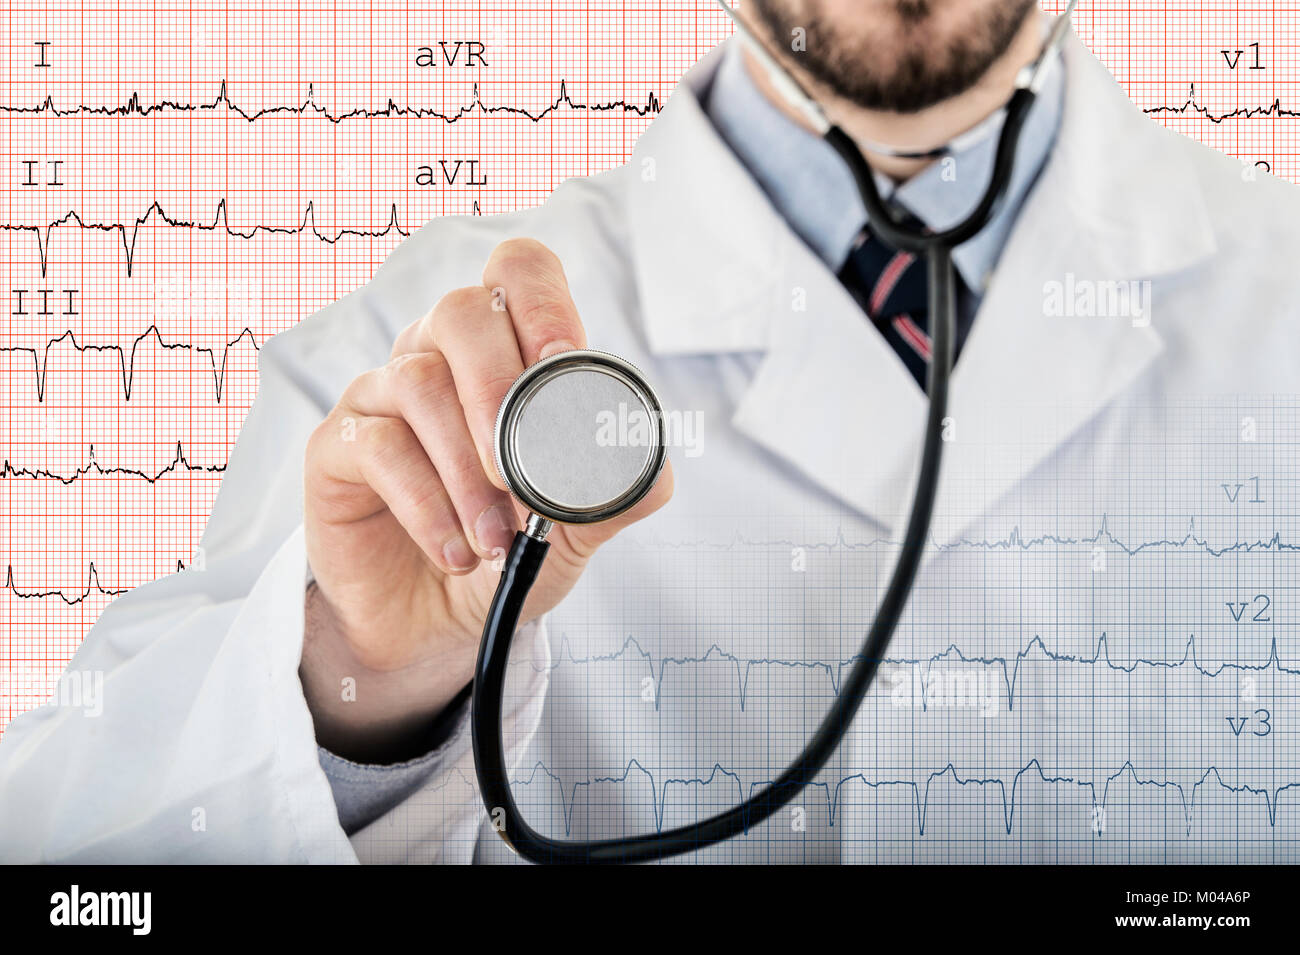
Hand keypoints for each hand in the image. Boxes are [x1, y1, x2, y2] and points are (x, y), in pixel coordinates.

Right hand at [299, 239, 672, 761]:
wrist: (435, 626)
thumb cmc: (505, 553)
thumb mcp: (574, 530)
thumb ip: (613, 494)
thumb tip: (653, 470)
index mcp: (506, 353)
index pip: (518, 274)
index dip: (542, 302)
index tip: (562, 362)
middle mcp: (439, 356)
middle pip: (460, 311)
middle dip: (498, 388)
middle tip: (520, 473)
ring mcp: (383, 395)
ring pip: (418, 382)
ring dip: (466, 473)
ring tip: (496, 541)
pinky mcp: (339, 445)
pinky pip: (378, 446)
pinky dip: (427, 506)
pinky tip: (456, 551)